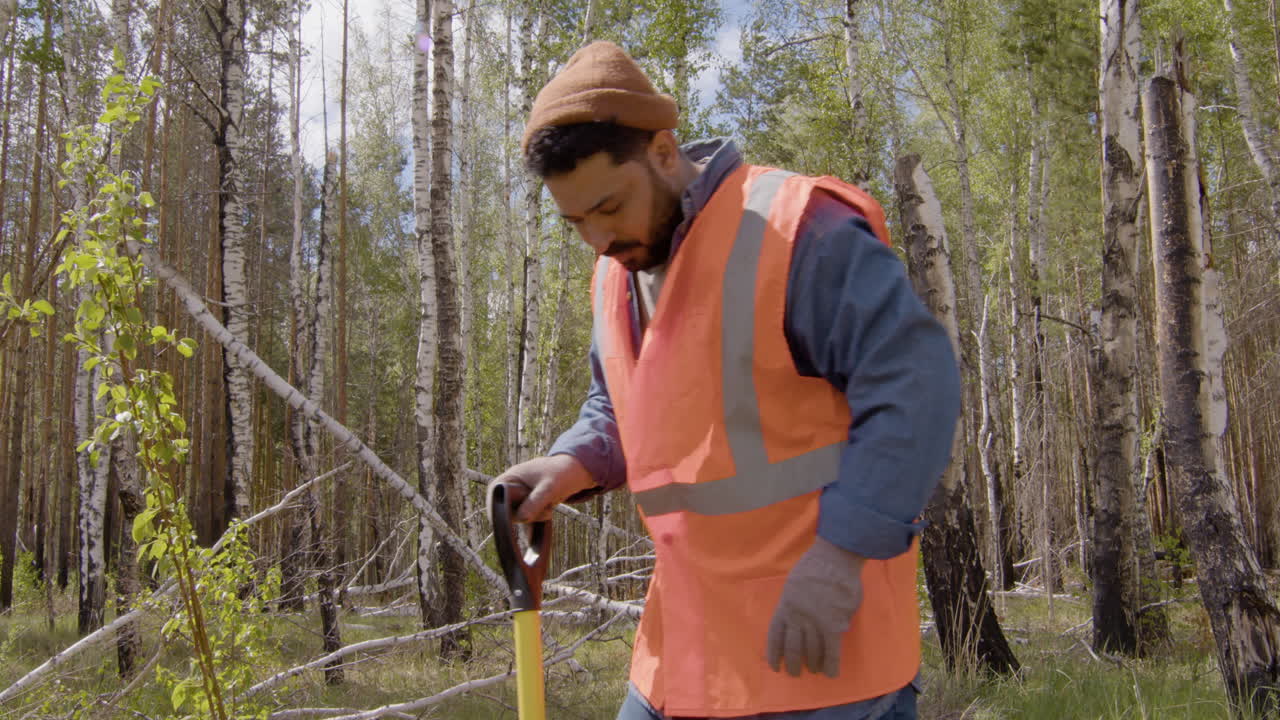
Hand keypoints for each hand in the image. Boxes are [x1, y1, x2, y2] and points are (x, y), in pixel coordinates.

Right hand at [490, 455, 595, 522]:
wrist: (575, 472)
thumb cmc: (560, 474)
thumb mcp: (549, 488)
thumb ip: (535, 502)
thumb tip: (521, 519)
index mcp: (511, 477)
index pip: (494, 494)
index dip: (496, 508)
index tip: (505, 522)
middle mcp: (512, 486)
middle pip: (505, 509)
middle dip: (523, 515)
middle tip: (544, 510)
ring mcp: (520, 496)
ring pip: (518, 515)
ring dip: (534, 516)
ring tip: (549, 507)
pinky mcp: (528, 503)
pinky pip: (526, 516)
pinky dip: (536, 518)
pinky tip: (547, 513)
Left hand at [765, 537, 865, 677]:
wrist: (834, 559)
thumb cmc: (814, 566)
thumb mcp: (793, 584)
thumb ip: (793, 604)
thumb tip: (798, 621)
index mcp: (785, 606)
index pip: (775, 636)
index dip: (774, 653)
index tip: (774, 666)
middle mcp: (797, 618)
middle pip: (793, 648)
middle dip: (794, 664)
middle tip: (796, 673)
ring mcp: (814, 623)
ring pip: (812, 652)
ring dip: (813, 664)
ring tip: (814, 671)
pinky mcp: (833, 626)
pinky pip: (832, 651)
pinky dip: (832, 664)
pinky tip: (831, 674)